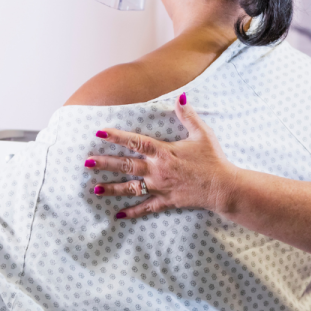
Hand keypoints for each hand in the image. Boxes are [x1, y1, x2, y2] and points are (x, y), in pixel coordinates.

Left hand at [86, 95, 238, 217]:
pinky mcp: (166, 200)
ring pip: (130, 188)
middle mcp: (157, 170)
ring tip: (95, 188)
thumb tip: (181, 97)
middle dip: (105, 163)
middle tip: (87, 162)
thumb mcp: (202, 134)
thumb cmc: (213, 159)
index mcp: (164, 152)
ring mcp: (160, 187)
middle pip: (126, 166)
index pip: (136, 142)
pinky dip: (132, 211)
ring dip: (112, 188)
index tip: (99, 133)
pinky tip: (118, 214)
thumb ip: (188, 116)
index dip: (117, 137)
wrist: (223, 187)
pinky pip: (145, 207)